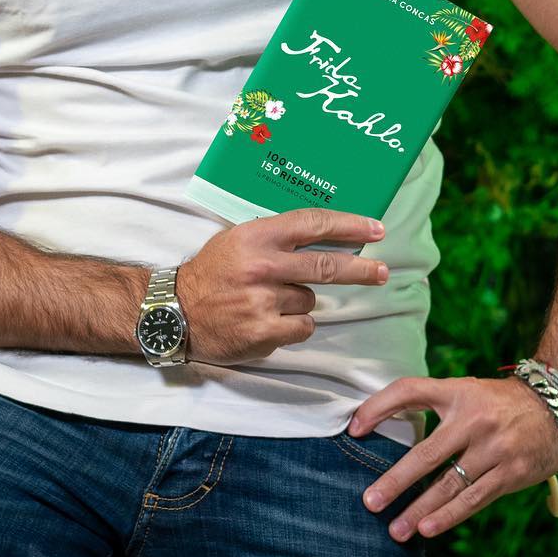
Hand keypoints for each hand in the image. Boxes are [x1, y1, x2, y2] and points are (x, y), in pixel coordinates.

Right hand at [178, 207, 387, 365]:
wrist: (175, 311)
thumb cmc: (211, 272)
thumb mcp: (238, 239)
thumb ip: (275, 236)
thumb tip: (321, 234)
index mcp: (257, 236)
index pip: (313, 224)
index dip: (349, 225)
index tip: (375, 228)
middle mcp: (264, 266)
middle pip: (326, 265)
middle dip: (361, 269)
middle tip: (382, 272)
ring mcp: (264, 301)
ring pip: (310, 301)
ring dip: (299, 302)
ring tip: (269, 302)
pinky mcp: (264, 332)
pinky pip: (301, 328)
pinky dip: (292, 327)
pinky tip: (268, 321)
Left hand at [348, 375, 557, 541]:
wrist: (557, 407)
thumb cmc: (499, 402)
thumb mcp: (466, 390)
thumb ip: (434, 403)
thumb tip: (387, 421)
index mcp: (457, 391)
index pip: (409, 391)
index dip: (379, 406)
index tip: (354, 427)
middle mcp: (473, 419)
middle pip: (426, 453)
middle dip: (396, 480)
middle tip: (371, 501)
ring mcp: (493, 448)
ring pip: (449, 484)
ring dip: (420, 509)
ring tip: (395, 528)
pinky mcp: (511, 473)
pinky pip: (474, 498)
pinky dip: (449, 515)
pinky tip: (428, 527)